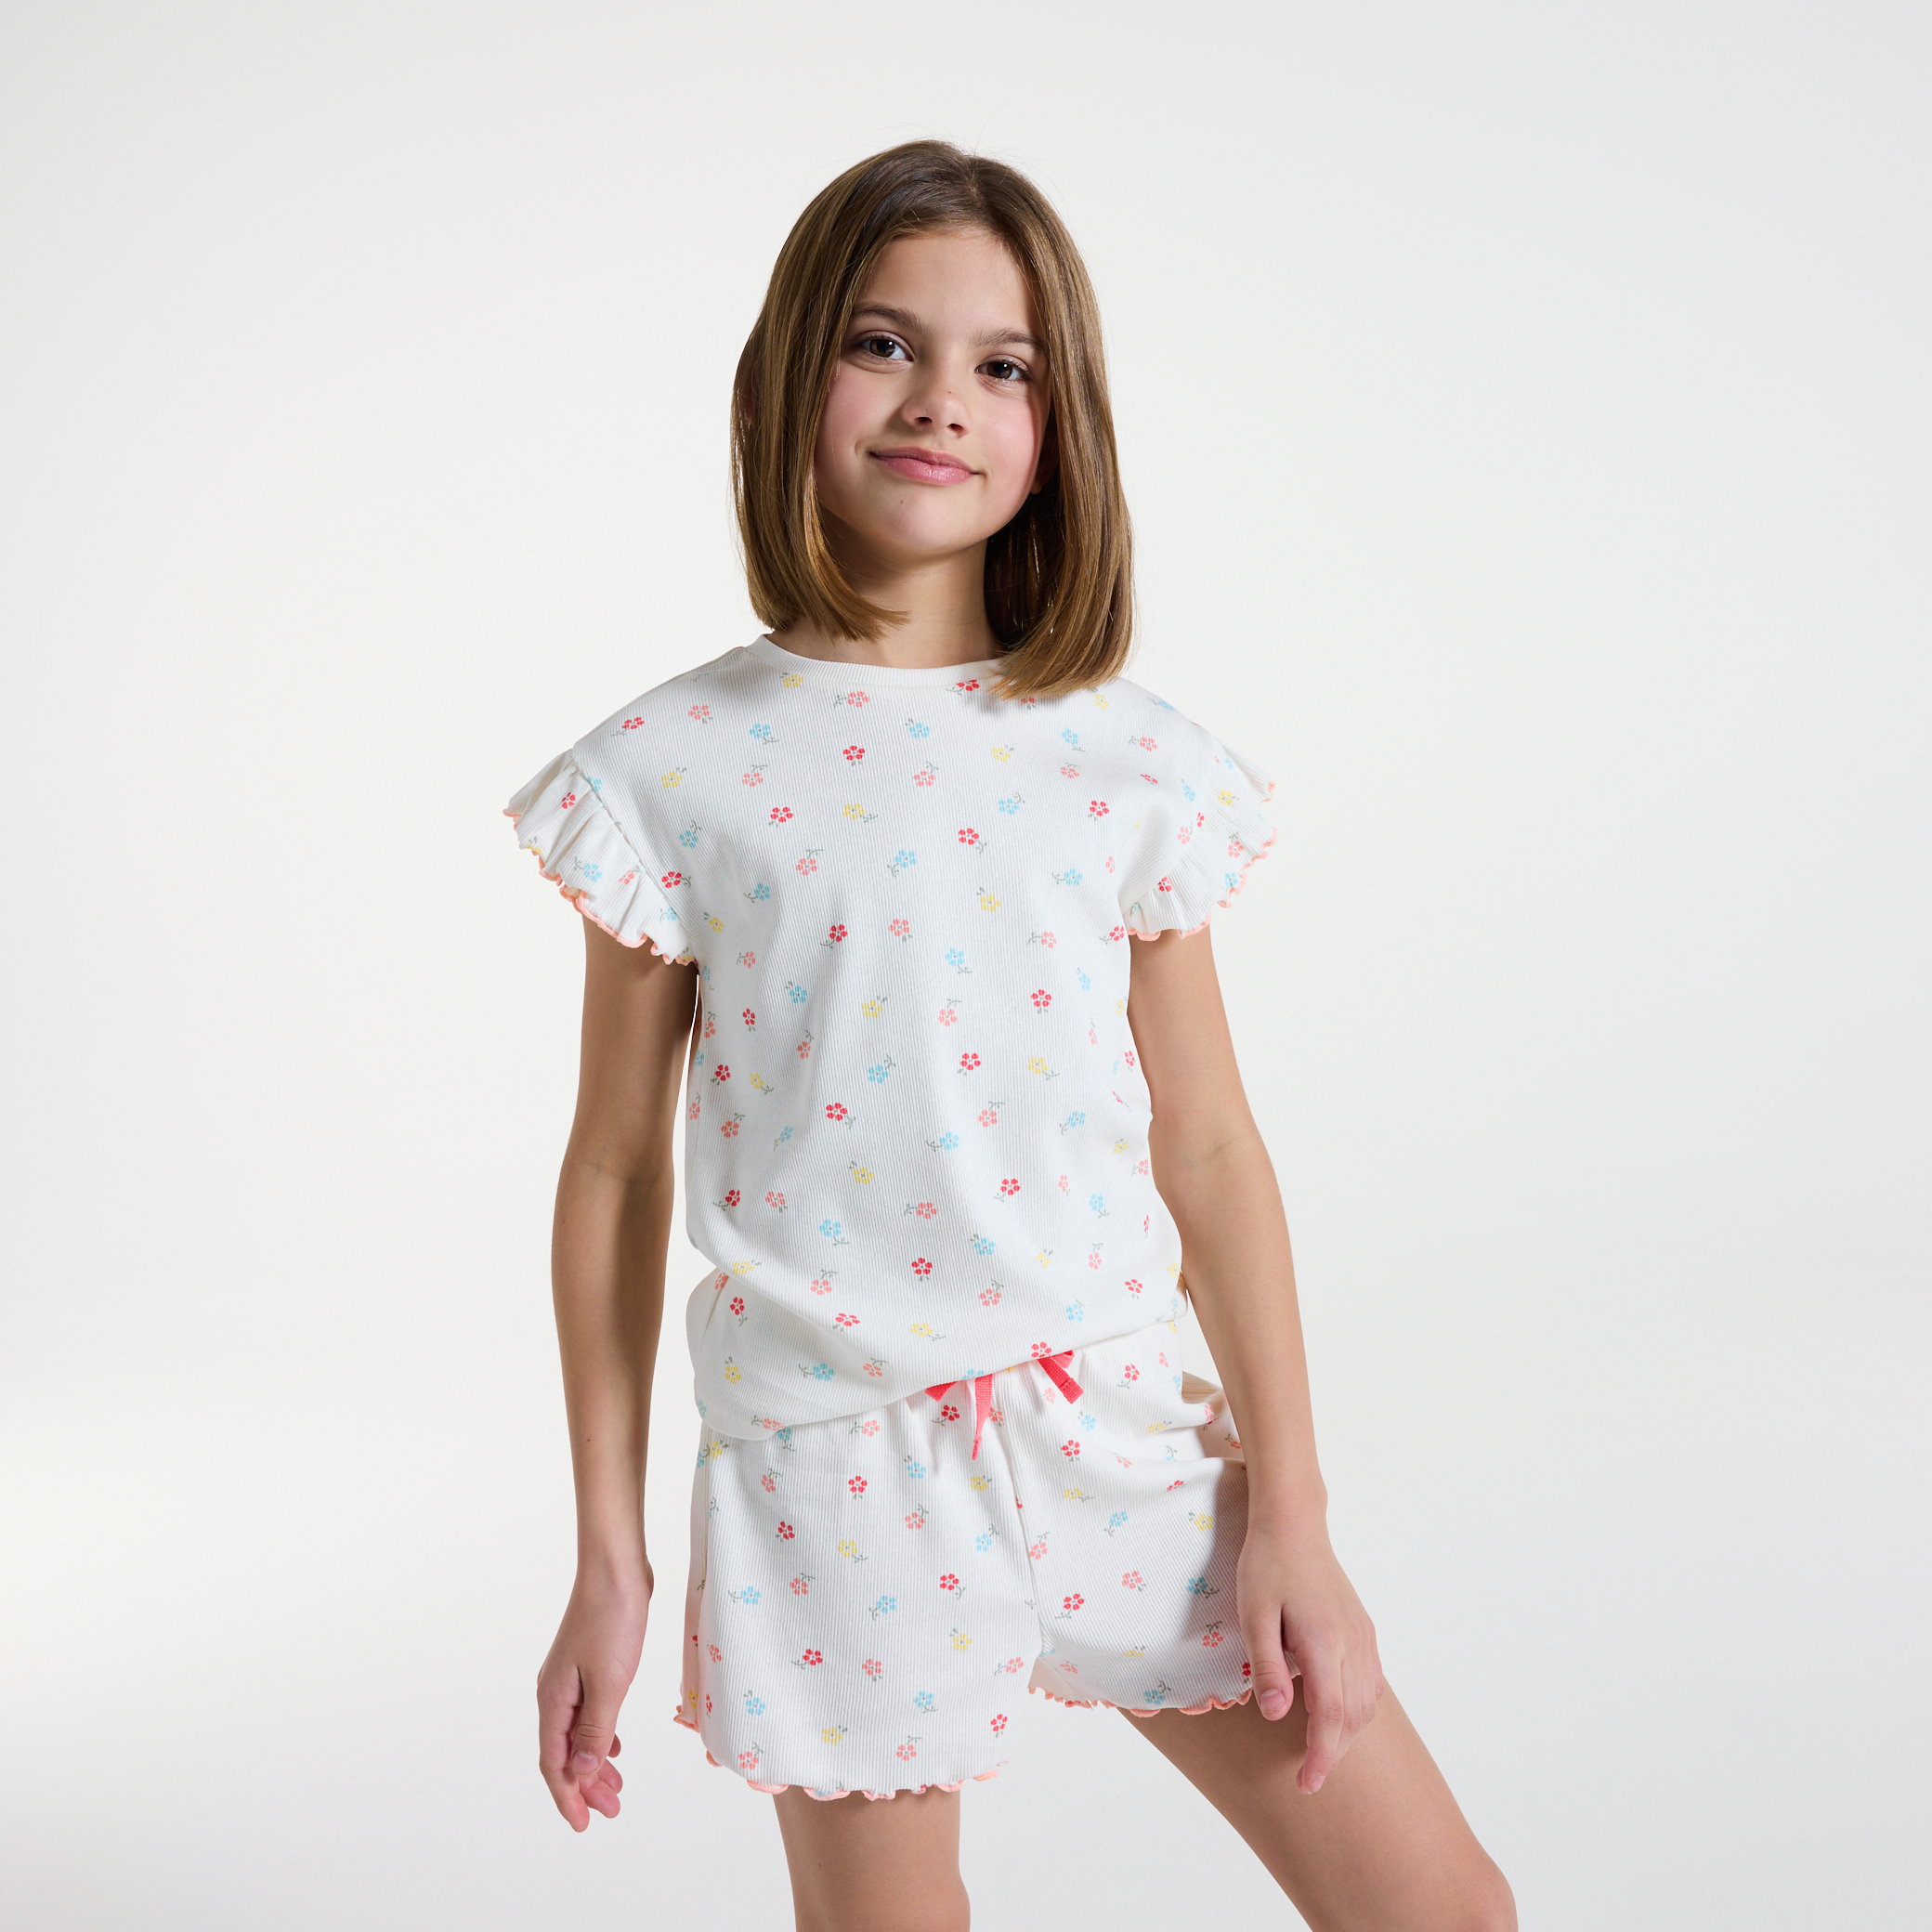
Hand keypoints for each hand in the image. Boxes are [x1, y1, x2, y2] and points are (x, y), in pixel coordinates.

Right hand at [537, 1554, 652, 1829]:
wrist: (616, 1568)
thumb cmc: (613, 1619)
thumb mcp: (611, 1681)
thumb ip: (597, 1729)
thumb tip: (581, 1771)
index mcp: (554, 1700)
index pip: (554, 1763)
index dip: (568, 1797)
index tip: (584, 1825)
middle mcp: (554, 1693)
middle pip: (563, 1754)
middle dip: (584, 1786)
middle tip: (612, 1811)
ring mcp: (569, 1678)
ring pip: (576, 1735)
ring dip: (593, 1764)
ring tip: (617, 1788)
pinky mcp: (587, 1665)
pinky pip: (587, 1714)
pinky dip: (599, 1737)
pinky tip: (614, 1747)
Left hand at [1236, 1517, 1382, 1794]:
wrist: (1293, 1522)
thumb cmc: (1266, 1564)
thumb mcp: (1253, 1614)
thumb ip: (1267, 1665)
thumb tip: (1278, 1716)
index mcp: (1324, 1641)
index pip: (1330, 1717)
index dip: (1320, 1757)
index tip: (1306, 1785)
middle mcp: (1353, 1643)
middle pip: (1353, 1718)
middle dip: (1333, 1755)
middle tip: (1308, 1779)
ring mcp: (1363, 1636)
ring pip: (1367, 1704)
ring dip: (1347, 1736)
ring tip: (1320, 1754)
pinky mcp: (1363, 1630)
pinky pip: (1371, 1683)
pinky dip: (1358, 1711)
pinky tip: (1340, 1718)